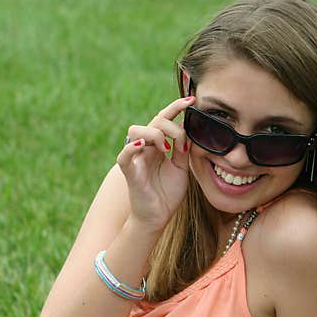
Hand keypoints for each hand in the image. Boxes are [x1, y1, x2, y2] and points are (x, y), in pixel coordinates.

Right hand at [116, 96, 194, 231]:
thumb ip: (184, 149)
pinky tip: (144, 145)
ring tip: (167, 150)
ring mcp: (136, 158)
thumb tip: (189, 129)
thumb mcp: (182, 168)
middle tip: (180, 143)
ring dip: (154, 134)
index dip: (176, 107)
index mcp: (158, 145)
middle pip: (152, 120)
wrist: (158, 217)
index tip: (192, 100)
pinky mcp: (130, 172)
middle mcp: (146, 148)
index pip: (164, 119)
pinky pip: (124, 155)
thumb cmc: (168, 192)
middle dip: (169, 124)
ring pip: (136, 130)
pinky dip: (132, 147)